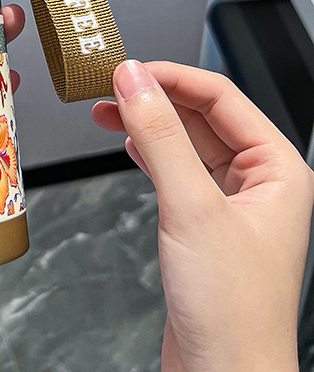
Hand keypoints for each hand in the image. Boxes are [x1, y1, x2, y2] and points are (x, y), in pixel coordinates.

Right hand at [92, 60, 313, 371]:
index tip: (127, 70)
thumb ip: (160, 136)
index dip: (171, 76)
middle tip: (107, 88)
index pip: (221, 97)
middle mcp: (257, 181)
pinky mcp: (203, 222)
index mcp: (277, 168)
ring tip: (104, 111)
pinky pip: (175, 169)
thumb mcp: (192, 207)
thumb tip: (134, 80)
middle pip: (200, 115)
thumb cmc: (233, 311)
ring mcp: (229, 202)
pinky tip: (127, 144)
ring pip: (184, 140)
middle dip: (152, 97)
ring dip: (145, 123)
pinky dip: (147, 152)